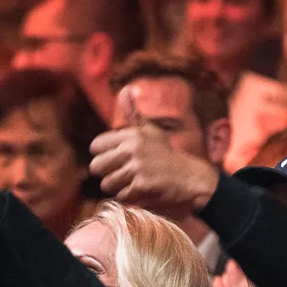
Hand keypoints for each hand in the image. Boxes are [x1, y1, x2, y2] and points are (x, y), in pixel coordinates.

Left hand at [88, 85, 219, 212]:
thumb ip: (133, 113)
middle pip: (96, 166)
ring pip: (107, 184)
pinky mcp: (142, 186)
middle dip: (107, 173)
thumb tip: (125, 88)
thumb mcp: (150, 130)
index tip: (116, 159)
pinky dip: (130, 197)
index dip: (103, 155)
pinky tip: (143, 191)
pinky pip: (121, 196)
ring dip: (118, 187)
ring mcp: (137, 167)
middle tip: (124, 174)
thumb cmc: (166, 155)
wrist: (190, 178)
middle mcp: (133, 149)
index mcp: (131, 134)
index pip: (95, 146)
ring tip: (134, 182)